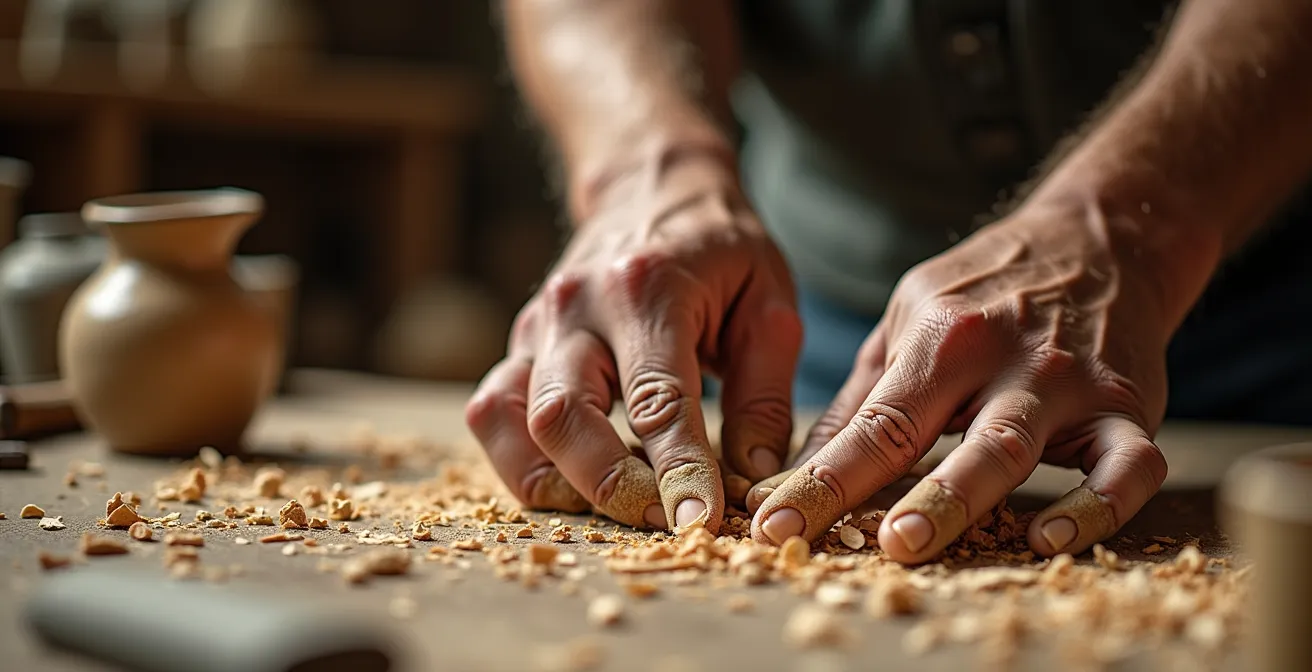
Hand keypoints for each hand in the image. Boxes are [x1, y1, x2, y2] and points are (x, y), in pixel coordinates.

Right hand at [466, 154, 800, 531]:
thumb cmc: (721, 250)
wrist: (651, 186)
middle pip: (562, 417)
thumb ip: (764, 392)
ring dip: (555, 481)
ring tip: (614, 505)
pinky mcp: (519, 344)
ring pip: (510, 420)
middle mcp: (576, 305)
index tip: (699, 522)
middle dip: (609, 486)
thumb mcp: (770, 303)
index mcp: (648, 287)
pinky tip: (574, 478)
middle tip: (660, 520)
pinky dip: (523, 459)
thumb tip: (754, 478)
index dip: (677, 470)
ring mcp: (537, 324)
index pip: (657, 399)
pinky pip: (495, 413)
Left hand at [748, 201, 1170, 561]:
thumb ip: (861, 402)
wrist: (1098, 242)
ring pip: (1020, 448)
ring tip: (930, 546)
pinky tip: (1055, 540)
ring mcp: (1071, 383)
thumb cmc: (984, 296)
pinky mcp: (1130, 407)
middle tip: (873, 546)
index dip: (823, 480)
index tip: (775, 526)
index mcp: (941, 337)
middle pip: (954, 438)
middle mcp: (1004, 358)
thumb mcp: (909, 322)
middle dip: (912, 496)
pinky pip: (1129, 466)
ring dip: (971, 499)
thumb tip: (794, 473)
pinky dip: (1100, 506)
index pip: (875, 422)